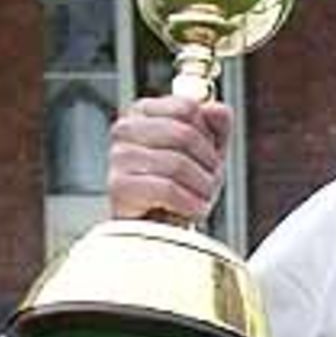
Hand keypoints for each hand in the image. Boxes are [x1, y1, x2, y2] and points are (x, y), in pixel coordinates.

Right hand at [107, 96, 232, 221]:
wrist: (159, 228)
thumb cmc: (182, 187)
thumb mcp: (207, 153)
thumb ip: (215, 126)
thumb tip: (216, 108)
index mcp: (145, 112)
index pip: (187, 107)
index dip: (208, 135)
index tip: (209, 156)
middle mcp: (126, 128)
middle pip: (184, 134)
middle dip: (208, 163)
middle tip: (210, 182)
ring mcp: (119, 156)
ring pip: (177, 163)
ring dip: (202, 187)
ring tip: (201, 199)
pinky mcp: (119, 186)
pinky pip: (166, 189)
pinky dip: (189, 204)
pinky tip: (191, 210)